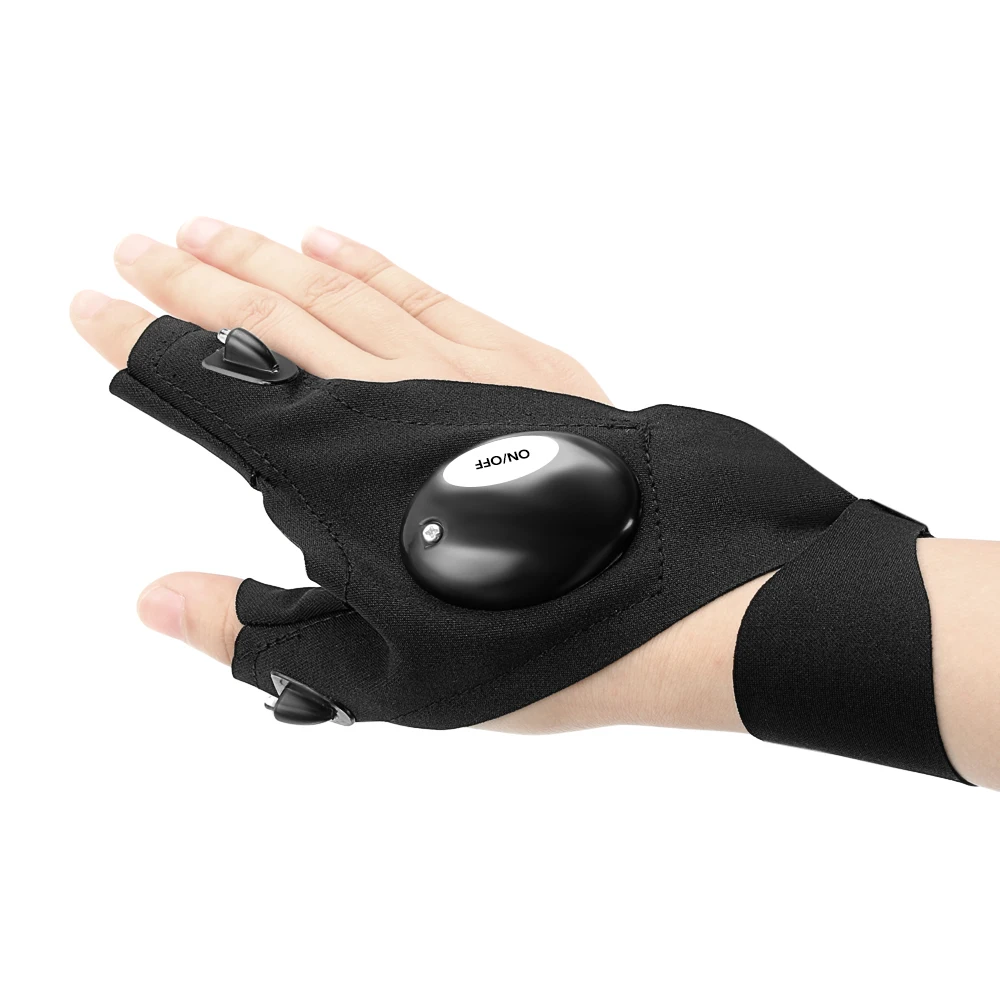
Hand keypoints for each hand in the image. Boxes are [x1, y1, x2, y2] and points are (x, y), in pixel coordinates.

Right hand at [71, 219, 750, 734]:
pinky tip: (328, 242)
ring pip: (334, 292)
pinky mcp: (516, 359)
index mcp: (332, 473)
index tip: (94, 306)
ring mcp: (452, 368)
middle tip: (132, 247)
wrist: (658, 594)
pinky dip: (368, 265)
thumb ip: (252, 632)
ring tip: (204, 228)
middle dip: (187, 281)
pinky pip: (422, 293)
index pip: (212, 388)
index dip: (142, 343)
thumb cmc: (520, 641)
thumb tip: (155, 598)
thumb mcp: (372, 670)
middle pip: (262, 319)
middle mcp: (381, 400)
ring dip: (261, 256)